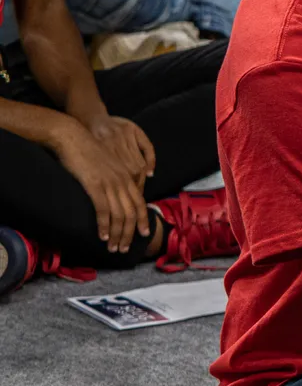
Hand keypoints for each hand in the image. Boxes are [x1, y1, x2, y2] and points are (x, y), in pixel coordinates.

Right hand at [51, 121, 150, 252]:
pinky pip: (103, 211)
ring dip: (117, 235)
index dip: (142, 220)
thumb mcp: (108, 165)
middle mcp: (122, 181)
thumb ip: (115, 179)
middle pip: (132, 213)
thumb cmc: (88, 151)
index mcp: (127, 176)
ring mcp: (110, 183)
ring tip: (113, 247)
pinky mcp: (95, 185)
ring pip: (120, 215)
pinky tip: (102, 237)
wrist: (74, 137)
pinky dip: (104, 226)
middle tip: (124, 248)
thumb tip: (115, 194)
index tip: (142, 234)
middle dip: (130, 234)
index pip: (139, 203)